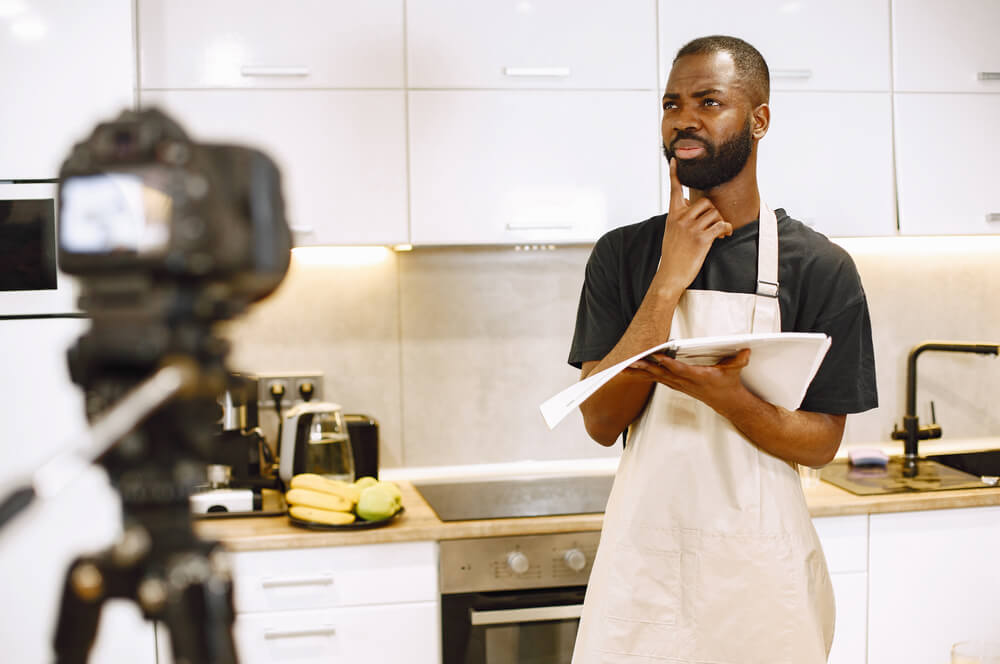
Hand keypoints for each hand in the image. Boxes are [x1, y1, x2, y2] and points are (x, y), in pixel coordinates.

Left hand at [628, 348, 750, 408]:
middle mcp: (684, 382)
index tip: (656, 356)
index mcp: (698, 376)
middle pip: (661, 373)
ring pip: (655, 377)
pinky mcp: (674, 384)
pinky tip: (630, 371)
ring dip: (638, 372)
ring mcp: (678, 384)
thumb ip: (739, 360)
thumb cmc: (728, 383)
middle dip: (645, 367)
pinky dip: (642, 375)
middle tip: (630, 361)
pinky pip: (655, 379)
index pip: (680, 369)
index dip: (668, 363)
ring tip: (622, 367)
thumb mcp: (735, 370)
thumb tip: (746, 350)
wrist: (726, 401)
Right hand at [657, 158, 732, 291]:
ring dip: (720, 222)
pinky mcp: (702, 238)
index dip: (674, 174)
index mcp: (673, 215)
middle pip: (705, 202)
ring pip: (714, 213)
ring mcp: (691, 228)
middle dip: (713, 212)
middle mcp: (681, 219)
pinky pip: (720, 224)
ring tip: (719, 232)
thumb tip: (689, 205)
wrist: (670, 274)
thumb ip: (679, 217)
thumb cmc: (672, 255)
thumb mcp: (671, 232)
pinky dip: (726, 229)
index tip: (674, 161)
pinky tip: (724, 235)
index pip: (674, 190)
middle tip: (714, 224)